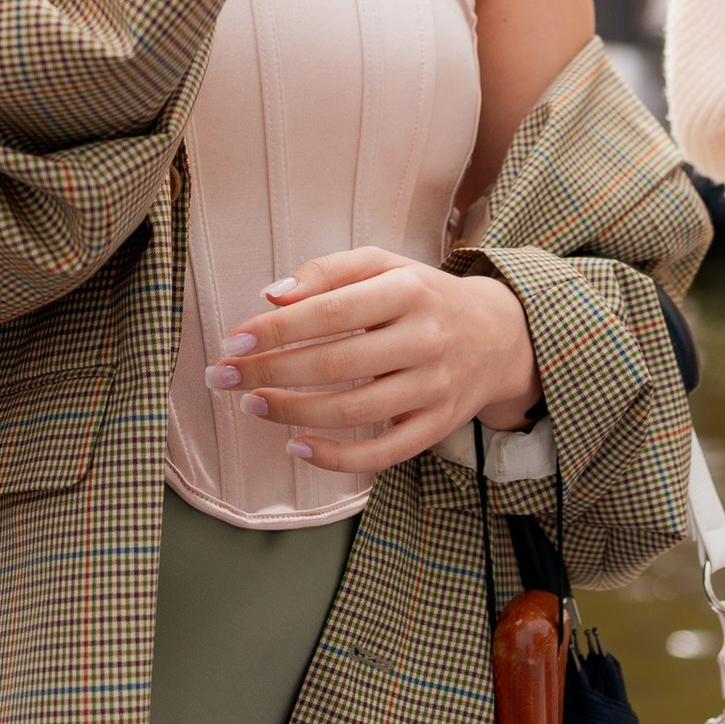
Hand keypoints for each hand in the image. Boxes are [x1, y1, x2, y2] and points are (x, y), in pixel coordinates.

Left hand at [208, 247, 538, 476]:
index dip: (278, 329)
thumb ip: (329, 272)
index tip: (235, 341)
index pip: (332, 311)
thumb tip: (273, 294)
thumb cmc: (424, 297)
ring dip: (293, 412)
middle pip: (337, 364)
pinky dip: (335, 457)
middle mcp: (426, 339)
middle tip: (224, 377)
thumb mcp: (386, 266)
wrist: (500, 336)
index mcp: (409, 291)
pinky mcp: (437, 426)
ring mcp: (434, 387)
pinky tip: (297, 447)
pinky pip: (382, 453)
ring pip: (355, 411)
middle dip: (271, 372)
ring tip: (253, 404)